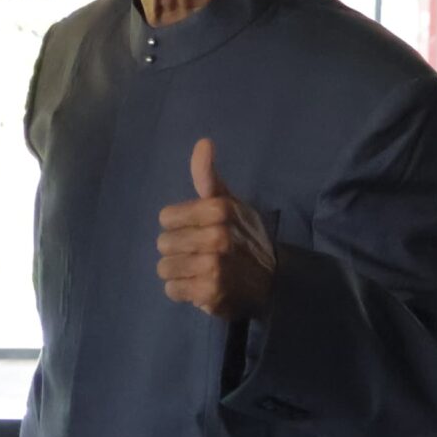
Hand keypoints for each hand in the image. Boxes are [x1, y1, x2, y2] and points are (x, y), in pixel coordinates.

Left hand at [155, 138, 274, 320]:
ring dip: (179, 271)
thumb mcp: (229, 202)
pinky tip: (201, 286)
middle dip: (179, 249)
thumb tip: (203, 142)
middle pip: (163, 243)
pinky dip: (184, 291)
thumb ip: (208, 176)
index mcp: (219, 210)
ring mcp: (214, 266)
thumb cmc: (244, 237)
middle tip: (202, 253)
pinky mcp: (210, 293)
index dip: (179, 225)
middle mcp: (217, 237)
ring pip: (164, 267)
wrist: (273, 281)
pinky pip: (172, 289)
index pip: (165, 217)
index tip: (198, 230)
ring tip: (201, 270)